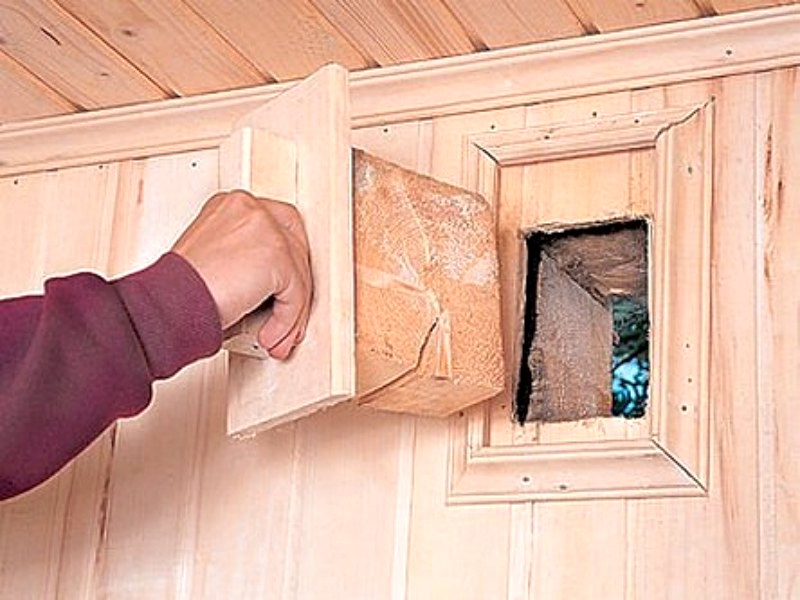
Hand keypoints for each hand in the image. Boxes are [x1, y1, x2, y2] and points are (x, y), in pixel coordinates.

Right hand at [172, 190, 311, 359]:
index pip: (278, 225)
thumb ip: (245, 260)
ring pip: (297, 273)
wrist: (167, 302)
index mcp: (233, 205)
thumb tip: (271, 286)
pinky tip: (270, 335)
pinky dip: (286, 320)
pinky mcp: (276, 254)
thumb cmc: (178, 290)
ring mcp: (265, 228)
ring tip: (275, 335)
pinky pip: (295, 293)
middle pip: (295, 245)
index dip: (286, 260)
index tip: (283, 289)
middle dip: (294, 287)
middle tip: (286, 316)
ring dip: (290, 312)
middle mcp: (250, 208)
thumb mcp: (215, 260)